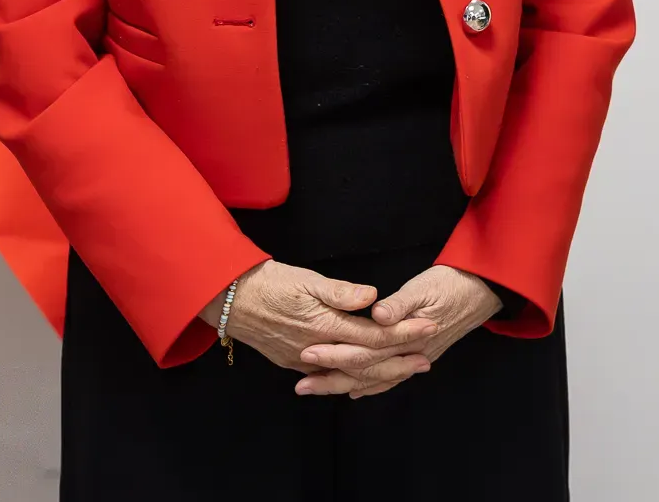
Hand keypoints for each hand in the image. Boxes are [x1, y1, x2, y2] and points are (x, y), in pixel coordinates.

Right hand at [200, 260, 436, 384]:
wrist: (230, 300)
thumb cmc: (271, 282)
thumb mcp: (306, 279)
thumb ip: (340, 291)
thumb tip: (371, 297)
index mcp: (324, 325)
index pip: (372, 335)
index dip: (402, 333)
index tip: (428, 328)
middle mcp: (316, 349)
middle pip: (365, 362)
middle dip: (398, 362)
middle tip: (426, 361)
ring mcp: (303, 360)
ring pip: (348, 374)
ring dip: (378, 374)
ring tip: (404, 370)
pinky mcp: (292, 362)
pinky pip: (329, 376)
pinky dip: (350, 379)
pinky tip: (364, 380)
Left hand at [292, 265, 504, 398]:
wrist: (483, 290)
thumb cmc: (453, 283)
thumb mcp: (426, 285)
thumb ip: (401, 302)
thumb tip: (377, 314)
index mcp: (408, 337)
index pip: (366, 351)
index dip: (336, 354)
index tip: (308, 353)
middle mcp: (410, 355)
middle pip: (366, 372)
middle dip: (332, 378)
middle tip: (301, 384)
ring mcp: (415, 359)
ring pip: (376, 380)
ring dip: (344, 386)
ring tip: (316, 390)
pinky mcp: (418, 356)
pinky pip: (390, 379)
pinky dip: (371, 387)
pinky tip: (355, 391)